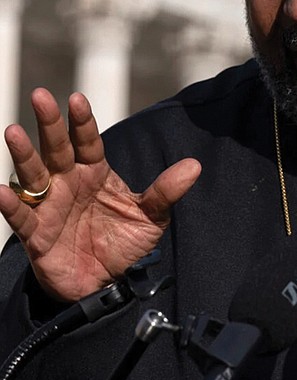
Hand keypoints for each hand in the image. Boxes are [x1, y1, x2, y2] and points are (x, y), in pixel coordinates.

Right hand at [0, 88, 200, 301]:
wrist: (108, 283)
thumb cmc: (125, 243)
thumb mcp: (151, 217)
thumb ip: (167, 191)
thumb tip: (195, 165)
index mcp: (96, 173)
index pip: (88, 141)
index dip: (82, 122)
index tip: (77, 99)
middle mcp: (69, 183)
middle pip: (58, 148)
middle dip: (50, 124)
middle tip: (41, 96)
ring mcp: (50, 206)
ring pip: (34, 175)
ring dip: (24, 154)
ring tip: (13, 131)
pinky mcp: (37, 235)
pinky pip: (21, 217)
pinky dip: (10, 204)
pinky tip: (2, 190)